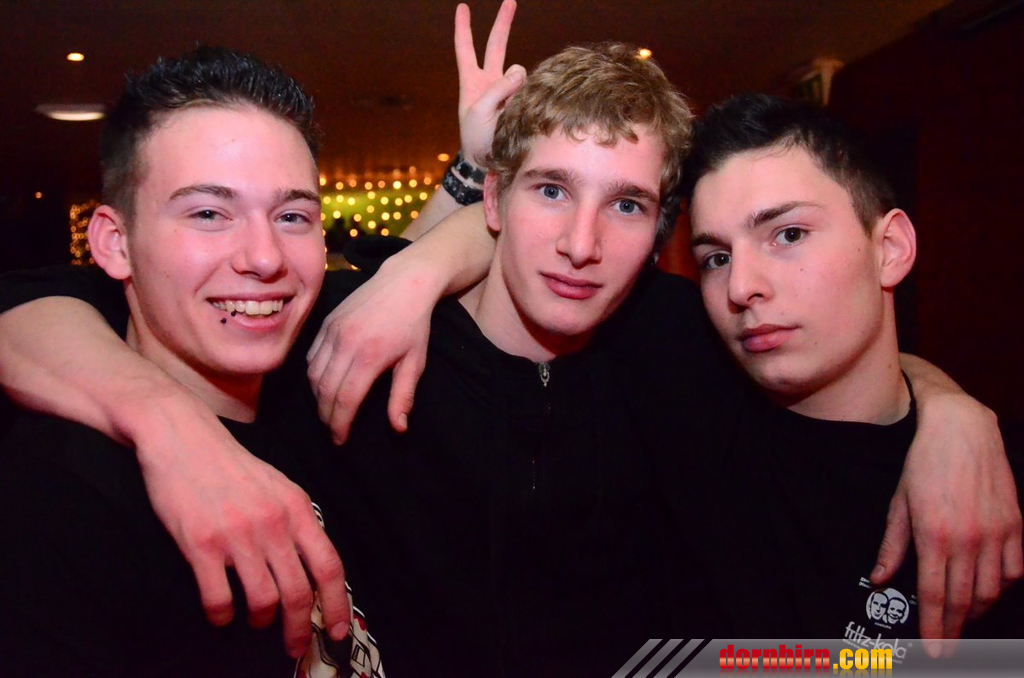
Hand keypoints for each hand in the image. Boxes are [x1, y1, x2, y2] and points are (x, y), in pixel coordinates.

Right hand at [135, 395, 349, 656]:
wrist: (182, 438)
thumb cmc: (231, 466)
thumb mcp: (279, 486)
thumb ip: (297, 524)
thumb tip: (313, 569)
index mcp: (297, 508)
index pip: (329, 566)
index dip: (337, 605)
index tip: (337, 631)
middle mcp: (273, 523)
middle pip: (298, 592)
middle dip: (299, 629)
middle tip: (294, 647)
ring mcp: (237, 534)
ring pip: (263, 600)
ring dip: (260, 619)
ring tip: (255, 619)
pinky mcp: (201, 544)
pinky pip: (218, 599)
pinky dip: (222, 616)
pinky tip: (220, 613)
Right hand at [307, 256, 435, 443]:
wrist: (405, 282)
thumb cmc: (414, 325)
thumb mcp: (415, 362)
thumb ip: (403, 396)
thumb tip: (398, 429)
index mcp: (369, 357)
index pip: (345, 400)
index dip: (339, 424)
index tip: (340, 441)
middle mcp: (345, 343)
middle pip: (324, 391)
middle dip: (326, 416)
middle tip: (332, 432)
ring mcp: (332, 331)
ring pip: (313, 374)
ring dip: (317, 398)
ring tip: (328, 412)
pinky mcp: (326, 322)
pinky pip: (311, 356)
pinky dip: (313, 375)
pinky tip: (323, 386)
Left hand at [455, 0, 523, 166]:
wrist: (485, 162)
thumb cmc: (475, 137)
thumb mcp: (479, 111)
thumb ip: (498, 88)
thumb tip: (520, 69)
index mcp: (472, 81)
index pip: (466, 48)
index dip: (464, 28)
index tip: (463, 7)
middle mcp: (490, 81)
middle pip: (496, 45)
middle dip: (503, 23)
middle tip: (510, 0)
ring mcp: (507, 91)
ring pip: (519, 72)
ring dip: (518, 85)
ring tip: (509, 111)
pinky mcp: (522, 101)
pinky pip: (531, 88)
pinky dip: (530, 95)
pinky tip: (523, 111)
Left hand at [871, 395, 1021, 655]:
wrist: (961, 429)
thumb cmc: (923, 463)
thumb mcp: (899, 503)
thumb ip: (892, 545)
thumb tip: (881, 578)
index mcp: (934, 536)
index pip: (935, 596)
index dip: (935, 628)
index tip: (934, 651)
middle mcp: (968, 539)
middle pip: (964, 600)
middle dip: (955, 629)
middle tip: (949, 647)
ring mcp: (996, 533)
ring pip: (991, 590)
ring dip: (977, 611)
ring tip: (964, 619)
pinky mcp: (1015, 524)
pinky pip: (1014, 569)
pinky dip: (1002, 586)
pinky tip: (988, 590)